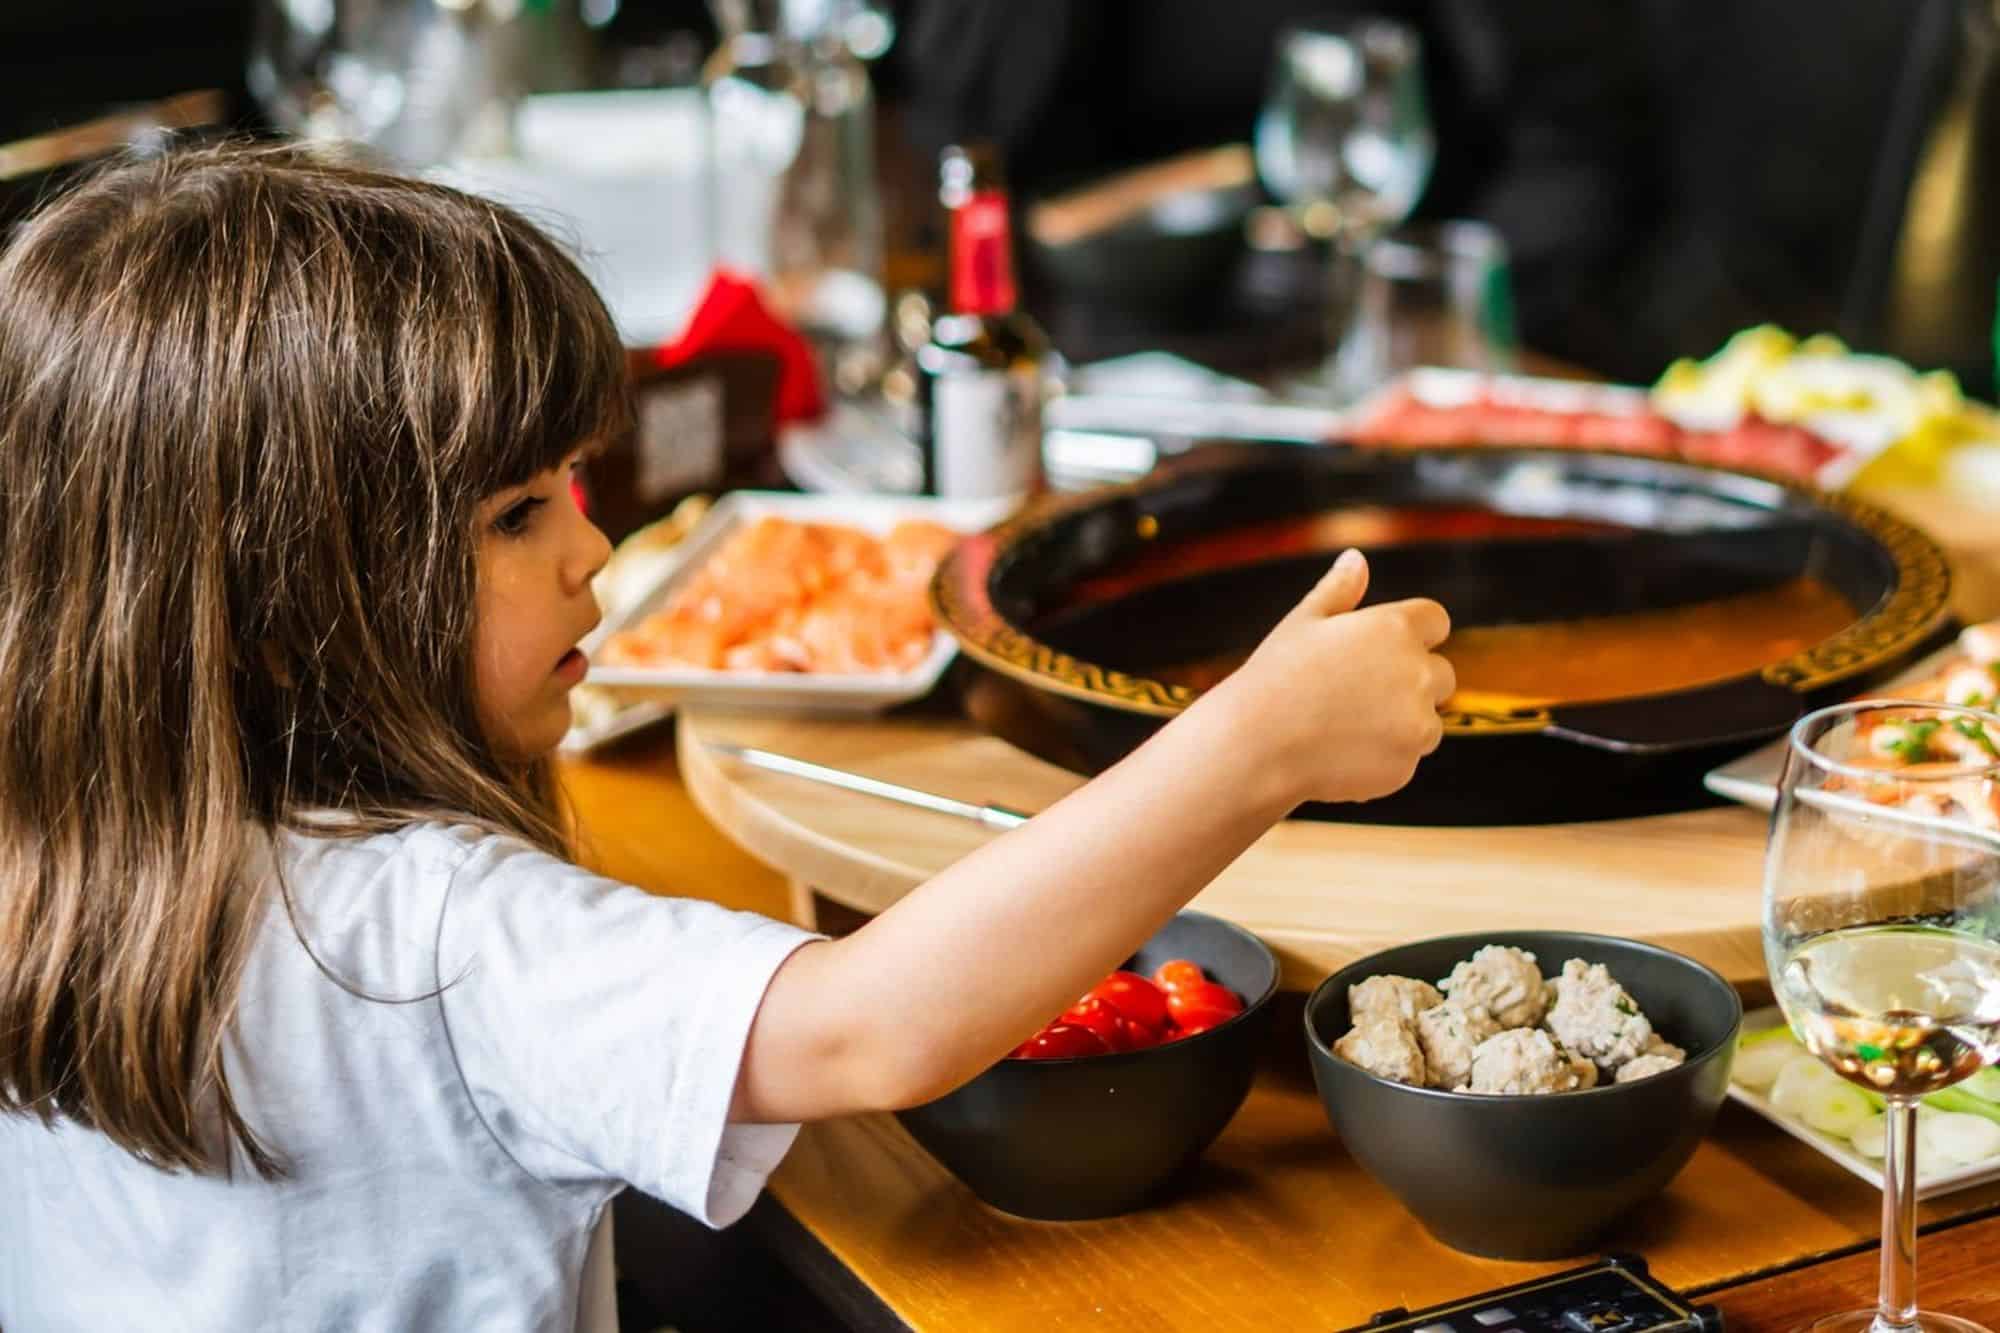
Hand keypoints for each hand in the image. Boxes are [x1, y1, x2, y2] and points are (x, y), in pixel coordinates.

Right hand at [1205, 549, 1452, 806]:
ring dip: (1401, 725)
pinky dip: (1383, 760)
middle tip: (1357, 696)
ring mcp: (1416, 724)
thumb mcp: (1303, 623)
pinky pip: (1406, 760)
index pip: (1436, 621)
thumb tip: (1357, 557)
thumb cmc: (1274, 677)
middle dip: (1412, 684)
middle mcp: (1416, 673)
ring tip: (1344, 728)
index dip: (1415, 635)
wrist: (1256, 746)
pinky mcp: (1406, 766)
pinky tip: (1339, 755)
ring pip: (1427, 723)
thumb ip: (1339, 590)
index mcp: (1395, 628)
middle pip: (1442, 675)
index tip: (1385, 651)